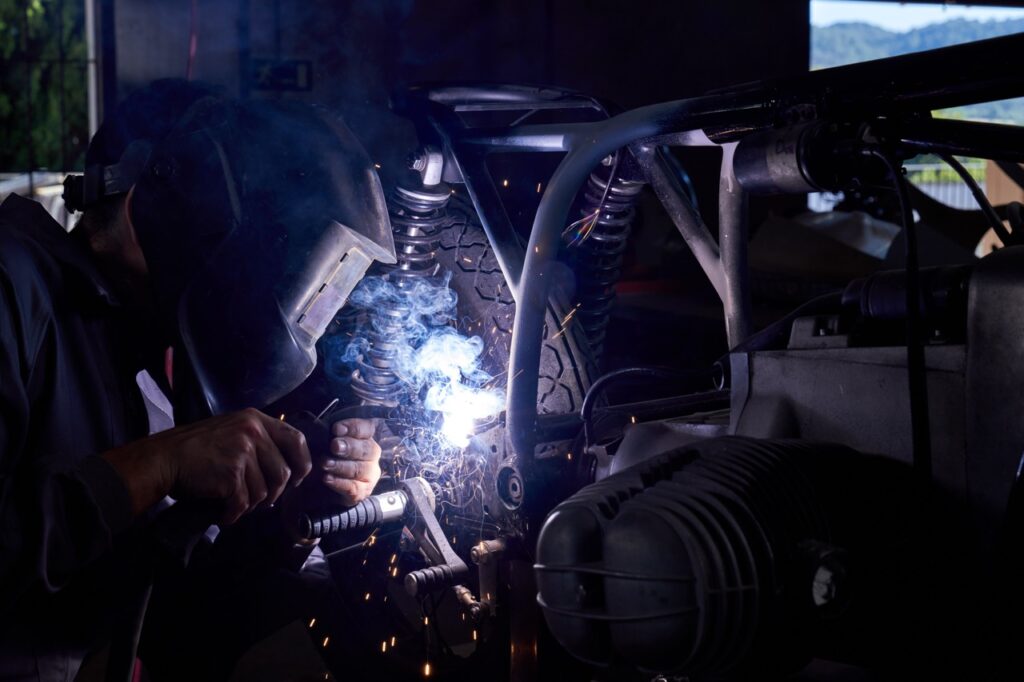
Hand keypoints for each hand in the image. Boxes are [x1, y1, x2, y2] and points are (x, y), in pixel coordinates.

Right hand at [103, 408, 311, 523]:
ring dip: (251, 504)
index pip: (297, 439)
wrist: (164, 458)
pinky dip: (234, 514)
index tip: (298, 478)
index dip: (303, 463)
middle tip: (262, 500)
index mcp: (255, 419)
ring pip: (264, 492)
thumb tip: (286, 467)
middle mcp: (253, 432)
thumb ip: (258, 440)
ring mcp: (243, 452)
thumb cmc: (196, 449)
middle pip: (283, 473)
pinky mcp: (231, 473)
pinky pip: (243, 502)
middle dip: (275, 493)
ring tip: (235, 503)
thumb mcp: (232, 430)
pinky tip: (224, 514)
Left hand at [320, 418, 381, 505]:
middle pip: (367, 449)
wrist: (318, 487)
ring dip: (342, 466)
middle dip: (349, 447)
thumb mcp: (323, 443)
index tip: (336, 429)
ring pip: (360, 469)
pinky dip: (339, 483)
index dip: (353, 428)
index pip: (367, 428)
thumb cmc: (323, 458)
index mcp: (365, 438)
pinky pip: (354, 487)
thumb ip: (326, 435)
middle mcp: (372, 455)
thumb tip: (319, 428)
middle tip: (334, 446)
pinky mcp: (362, 492)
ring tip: (325, 464)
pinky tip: (327, 478)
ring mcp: (370, 475)